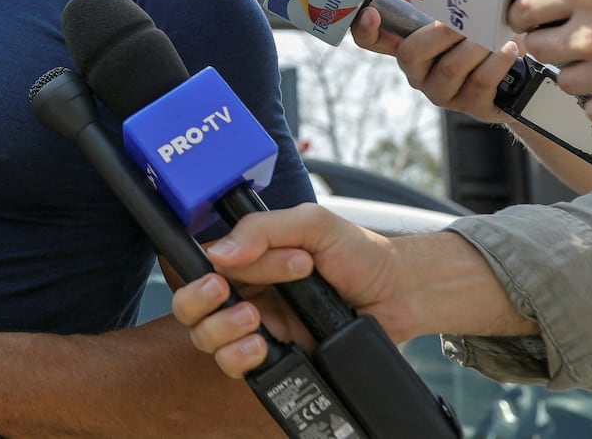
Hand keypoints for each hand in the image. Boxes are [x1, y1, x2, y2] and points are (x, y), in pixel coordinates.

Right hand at [170, 205, 410, 378]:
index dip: (200, 272)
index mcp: (249, 259)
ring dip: (221, 329)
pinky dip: (239, 358)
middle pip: (191, 307)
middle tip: (223, 293)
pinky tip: (261, 346)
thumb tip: (220, 252)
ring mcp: (260, 328)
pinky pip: (238, 367)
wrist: (400, 292)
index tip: (216, 274)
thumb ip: (264, 230)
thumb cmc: (359, 253)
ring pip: (207, 339)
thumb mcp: (312, 224)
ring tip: (254, 319)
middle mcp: (247, 293)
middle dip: (199, 303)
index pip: (201, 266)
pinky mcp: (278, 357)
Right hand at [350, 0, 516, 124]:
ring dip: (475, 45)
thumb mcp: (457, 19)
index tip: (372, 13)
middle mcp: (419, 75)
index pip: (372, 42)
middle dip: (441, 32)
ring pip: (450, 67)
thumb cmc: (483, 40)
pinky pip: (480, 81)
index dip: (365, 29)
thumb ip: (430, 6)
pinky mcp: (473, 107)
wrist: (523, 76)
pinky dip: (496, 61)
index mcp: (410, 49)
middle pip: (410, 54)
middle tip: (466, 19)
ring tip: (495, 33)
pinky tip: (508, 48)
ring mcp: (444, 93)